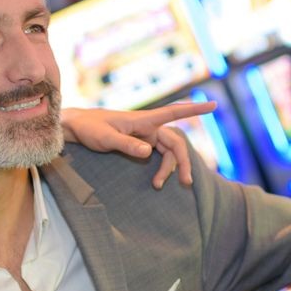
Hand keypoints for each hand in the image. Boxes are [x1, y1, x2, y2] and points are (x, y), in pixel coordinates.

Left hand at [60, 102, 215, 187]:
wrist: (75, 128)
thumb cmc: (89, 128)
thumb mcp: (105, 138)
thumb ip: (127, 144)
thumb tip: (150, 152)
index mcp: (143, 120)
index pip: (174, 112)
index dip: (194, 110)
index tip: (215, 105)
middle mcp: (148, 126)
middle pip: (175, 142)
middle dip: (183, 161)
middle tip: (186, 183)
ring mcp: (144, 135)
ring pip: (168, 151)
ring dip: (169, 168)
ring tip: (159, 186)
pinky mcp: (139, 143)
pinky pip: (158, 154)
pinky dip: (161, 167)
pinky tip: (156, 180)